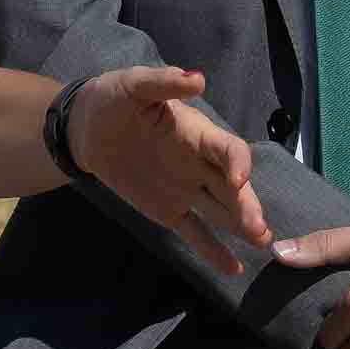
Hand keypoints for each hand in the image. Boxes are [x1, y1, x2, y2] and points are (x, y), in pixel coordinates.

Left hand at [65, 66, 273, 274]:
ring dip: (242, 226)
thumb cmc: (113, 99)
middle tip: (260, 228)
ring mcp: (187, 189)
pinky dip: (214, 251)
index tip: (240, 180)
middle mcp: (200, 163)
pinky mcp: (169, 211)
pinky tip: (234, 269)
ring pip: (221, 210)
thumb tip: (197, 79)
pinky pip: (196, 232)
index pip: (228, 149)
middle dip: (247, 206)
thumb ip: (164, 83)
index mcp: (198, 133)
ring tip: (263, 243)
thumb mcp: (134, 85)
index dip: (238, 163)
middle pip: (231, 187)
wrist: (86, 129)